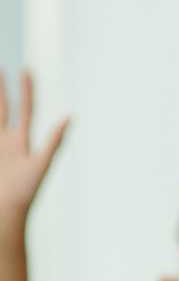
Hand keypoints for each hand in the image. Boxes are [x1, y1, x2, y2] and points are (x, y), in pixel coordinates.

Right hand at [0, 71, 67, 236]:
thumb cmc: (23, 193)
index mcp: (21, 141)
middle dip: (1, 88)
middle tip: (0, 67)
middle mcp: (5, 141)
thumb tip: (69, 117)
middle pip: (2, 108)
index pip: (25, 109)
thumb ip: (54, 141)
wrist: (3, 213)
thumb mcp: (40, 164)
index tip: (26, 69)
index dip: (27, 89)